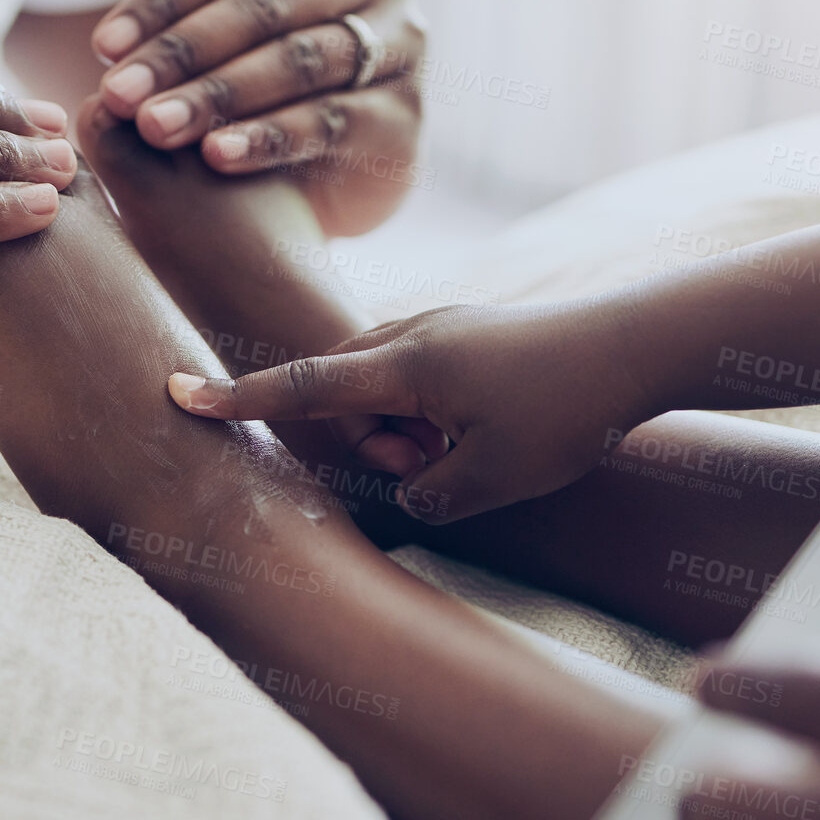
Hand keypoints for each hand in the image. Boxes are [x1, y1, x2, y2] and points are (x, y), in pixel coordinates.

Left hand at [90, 0, 424, 236]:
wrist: (338, 187)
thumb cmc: (268, 104)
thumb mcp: (230, 52)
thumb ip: (188, 37)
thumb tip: (110, 56)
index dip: (163, 4)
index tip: (104, 51)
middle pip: (266, 8)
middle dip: (184, 51)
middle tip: (119, 94)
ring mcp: (402, 46)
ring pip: (298, 61)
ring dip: (218, 94)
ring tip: (156, 127)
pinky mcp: (406, 117)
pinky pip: (329, 121)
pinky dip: (268, 137)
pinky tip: (216, 155)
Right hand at [165, 300, 661, 522]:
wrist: (641, 345)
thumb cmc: (566, 413)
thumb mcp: (489, 482)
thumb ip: (426, 496)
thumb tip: (408, 487)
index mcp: (405, 366)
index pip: (299, 386)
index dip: (237, 397)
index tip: (178, 391)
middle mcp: (414, 333)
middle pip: (340, 384)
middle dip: (358, 436)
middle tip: (421, 468)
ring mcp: (445, 323)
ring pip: (381, 378)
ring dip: (396, 426)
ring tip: (460, 454)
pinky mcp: (472, 329)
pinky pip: (417, 369)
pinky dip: (423, 407)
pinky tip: (478, 431)